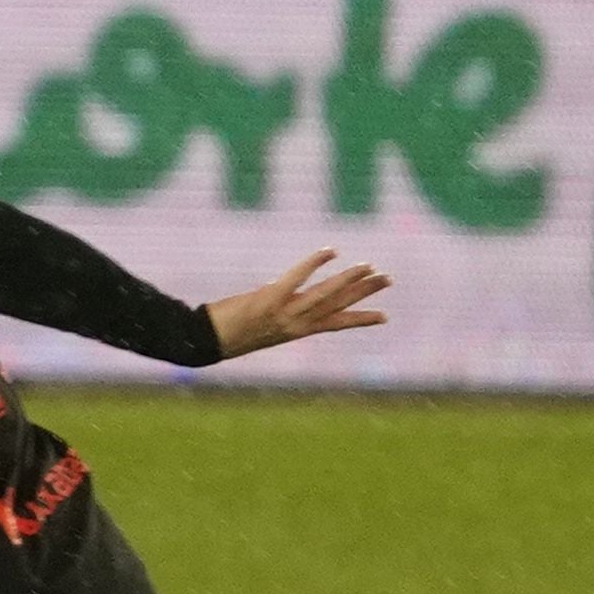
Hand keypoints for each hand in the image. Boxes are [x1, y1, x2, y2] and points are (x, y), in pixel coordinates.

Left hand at [201, 251, 390, 362]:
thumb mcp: (261, 326)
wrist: (206, 342)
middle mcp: (296, 324)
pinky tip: (331, 251)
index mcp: (296, 331)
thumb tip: (284, 292)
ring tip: (369, 267)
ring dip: (349, 279)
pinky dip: (314, 264)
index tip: (384, 316)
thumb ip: (279, 310)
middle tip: (388, 279)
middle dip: (364, 293)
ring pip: (325, 294)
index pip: (335, 324)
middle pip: (338, 305)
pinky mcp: (270, 299)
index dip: (360, 319)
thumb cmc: (228, 334)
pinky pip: (297, 278)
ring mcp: (285, 313)